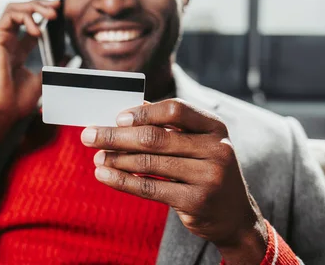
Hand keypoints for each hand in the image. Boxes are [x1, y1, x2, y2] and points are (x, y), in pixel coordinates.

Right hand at [0, 0, 60, 167]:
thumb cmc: (14, 102)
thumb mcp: (41, 81)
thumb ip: (51, 67)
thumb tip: (66, 57)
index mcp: (16, 51)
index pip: (31, 24)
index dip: (45, 16)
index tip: (61, 15)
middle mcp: (7, 42)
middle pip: (23, 12)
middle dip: (41, 5)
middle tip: (57, 7)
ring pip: (15, 8)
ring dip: (35, 6)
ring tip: (51, 15)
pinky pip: (10, 15)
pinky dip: (26, 17)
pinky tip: (38, 30)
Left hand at [81, 98, 267, 263]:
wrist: (235, 216)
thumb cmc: (207, 171)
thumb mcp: (198, 143)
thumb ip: (169, 126)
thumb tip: (131, 109)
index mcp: (215, 127)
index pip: (175, 110)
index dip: (143, 112)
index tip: (117, 117)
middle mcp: (216, 148)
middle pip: (155, 137)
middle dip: (116, 136)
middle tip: (89, 136)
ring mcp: (208, 176)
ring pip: (149, 163)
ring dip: (116, 159)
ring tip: (97, 157)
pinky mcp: (196, 201)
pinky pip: (149, 188)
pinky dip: (122, 181)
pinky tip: (104, 175)